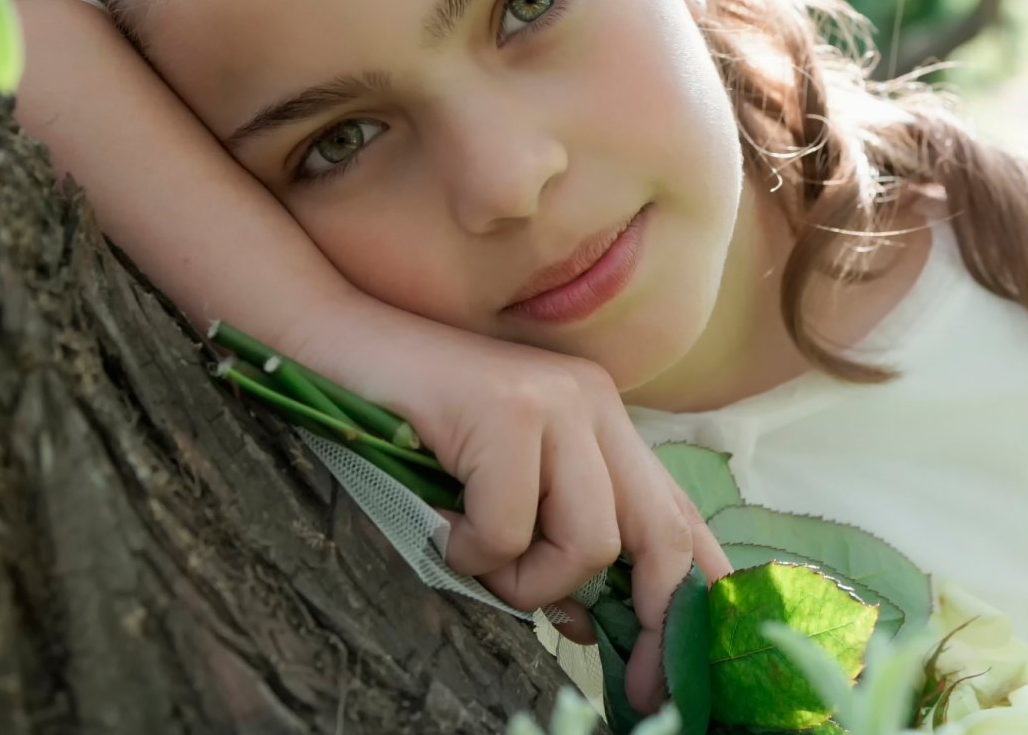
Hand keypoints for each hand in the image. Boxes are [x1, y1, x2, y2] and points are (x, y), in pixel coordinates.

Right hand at [388, 331, 731, 713]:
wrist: (333, 344)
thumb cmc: (407, 430)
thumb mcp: (499, 489)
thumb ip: (552, 539)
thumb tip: (587, 621)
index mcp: (601, 422)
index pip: (676, 513)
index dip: (695, 593)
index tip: (678, 668)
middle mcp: (594, 404)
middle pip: (660, 533)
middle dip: (650, 620)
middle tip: (625, 683)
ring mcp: (557, 401)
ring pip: (590, 544)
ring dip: (526, 581)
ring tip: (473, 553)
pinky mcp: (509, 409)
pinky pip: (511, 532)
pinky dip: (470, 553)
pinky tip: (439, 520)